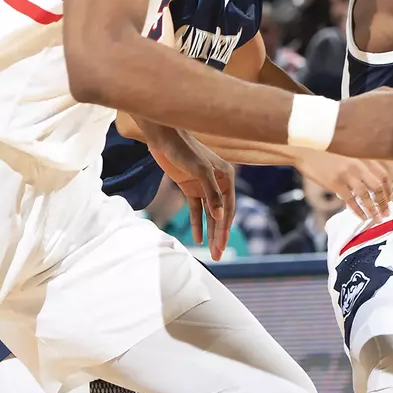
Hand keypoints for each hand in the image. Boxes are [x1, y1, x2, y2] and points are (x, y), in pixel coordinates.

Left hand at [146, 126, 235, 259]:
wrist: (164, 136)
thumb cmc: (184, 149)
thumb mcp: (199, 171)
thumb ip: (211, 194)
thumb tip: (220, 216)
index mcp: (226, 177)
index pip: (228, 209)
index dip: (225, 229)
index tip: (221, 246)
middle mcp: (218, 183)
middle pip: (221, 214)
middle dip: (219, 235)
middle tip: (217, 255)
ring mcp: (204, 186)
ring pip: (209, 214)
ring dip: (210, 232)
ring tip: (211, 251)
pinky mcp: (190, 187)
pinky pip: (196, 210)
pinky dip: (197, 223)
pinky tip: (197, 238)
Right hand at [292, 152, 389, 219]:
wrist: (306, 151)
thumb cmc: (326, 153)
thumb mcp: (348, 154)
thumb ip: (360, 165)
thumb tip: (369, 181)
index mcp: (362, 157)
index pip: (383, 175)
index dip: (388, 190)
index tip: (389, 200)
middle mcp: (358, 165)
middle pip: (378, 187)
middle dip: (383, 202)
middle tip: (386, 213)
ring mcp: (347, 174)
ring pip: (366, 196)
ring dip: (373, 210)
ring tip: (376, 219)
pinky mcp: (336, 183)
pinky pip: (351, 200)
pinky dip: (358, 211)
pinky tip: (362, 217)